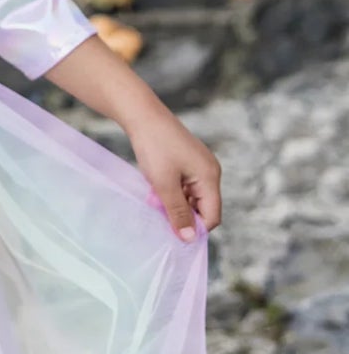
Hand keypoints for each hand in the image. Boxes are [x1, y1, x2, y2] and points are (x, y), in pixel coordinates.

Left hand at [126, 107, 221, 241]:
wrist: (142, 115)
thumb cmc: (154, 147)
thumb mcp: (164, 184)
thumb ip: (178, 212)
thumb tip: (190, 238)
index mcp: (210, 176)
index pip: (212, 216)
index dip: (195, 228)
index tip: (173, 233)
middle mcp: (209, 170)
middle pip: (203, 207)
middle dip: (183, 215)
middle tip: (160, 214)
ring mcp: (199, 164)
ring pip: (192, 197)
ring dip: (175, 203)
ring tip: (155, 199)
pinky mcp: (188, 160)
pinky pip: (185, 185)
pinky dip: (172, 191)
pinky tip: (155, 188)